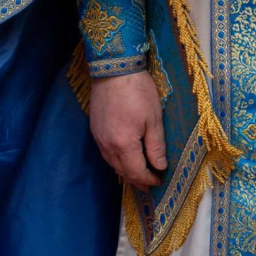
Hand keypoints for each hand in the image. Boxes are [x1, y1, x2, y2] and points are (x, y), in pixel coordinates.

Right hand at [88, 71, 166, 187]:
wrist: (114, 71)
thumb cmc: (138, 92)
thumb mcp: (154, 119)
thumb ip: (156, 146)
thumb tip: (160, 167)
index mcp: (124, 145)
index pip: (136, 172)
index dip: (148, 179)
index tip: (159, 182)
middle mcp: (107, 146)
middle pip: (122, 171)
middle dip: (137, 180)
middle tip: (149, 185)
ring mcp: (98, 138)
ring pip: (112, 164)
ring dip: (126, 172)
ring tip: (138, 176)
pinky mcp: (95, 130)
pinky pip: (106, 154)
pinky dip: (117, 161)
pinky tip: (124, 159)